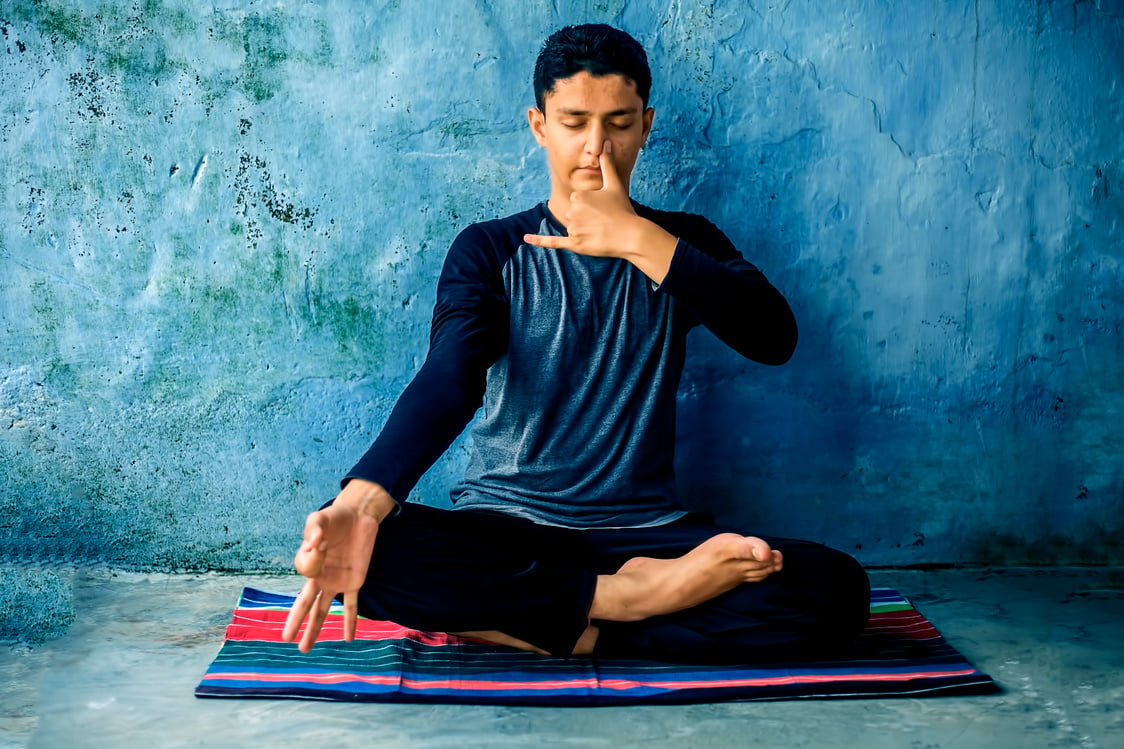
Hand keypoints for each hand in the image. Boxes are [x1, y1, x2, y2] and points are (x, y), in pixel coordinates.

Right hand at [281, 480, 393, 652]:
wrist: (357, 516)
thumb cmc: (334, 517)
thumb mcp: (320, 519)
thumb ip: (314, 529)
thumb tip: (315, 544)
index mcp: (309, 563)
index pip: (304, 572)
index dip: (312, 559)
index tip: (320, 543)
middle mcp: (320, 577)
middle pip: (305, 604)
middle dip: (296, 622)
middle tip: (286, 640)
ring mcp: (336, 582)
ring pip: (323, 610)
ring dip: (315, 629)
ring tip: (305, 648)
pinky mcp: (354, 582)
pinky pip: (351, 605)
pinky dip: (350, 622)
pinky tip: (348, 638)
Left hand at [524, 142, 677, 282]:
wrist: (631, 235)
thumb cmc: (623, 209)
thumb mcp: (614, 184)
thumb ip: (606, 164)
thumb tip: (604, 143)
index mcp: (578, 196)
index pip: (577, 200)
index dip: (591, 206)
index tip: (603, 209)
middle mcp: (572, 211)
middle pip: (573, 213)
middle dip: (586, 218)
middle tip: (604, 220)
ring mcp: (573, 229)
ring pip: (572, 227)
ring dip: (583, 230)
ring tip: (601, 231)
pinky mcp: (575, 244)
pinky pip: (553, 242)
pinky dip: (539, 241)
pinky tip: (526, 238)